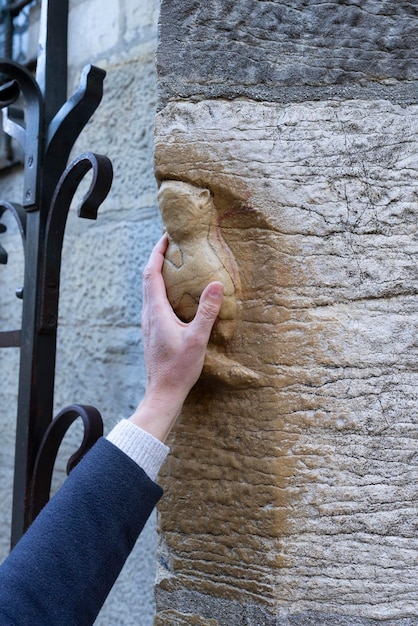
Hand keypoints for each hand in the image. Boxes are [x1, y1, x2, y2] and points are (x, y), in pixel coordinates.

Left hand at [129, 234, 223, 440]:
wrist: (163, 393)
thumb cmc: (179, 368)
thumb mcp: (197, 338)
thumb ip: (206, 311)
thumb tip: (216, 284)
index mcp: (156, 311)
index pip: (152, 273)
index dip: (157, 253)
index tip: (166, 237)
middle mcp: (148, 314)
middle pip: (148, 279)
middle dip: (158, 259)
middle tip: (171, 245)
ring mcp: (148, 324)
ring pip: (149, 291)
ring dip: (158, 274)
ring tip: (174, 265)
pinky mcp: (152, 332)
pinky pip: (154, 302)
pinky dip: (161, 289)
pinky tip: (175, 295)